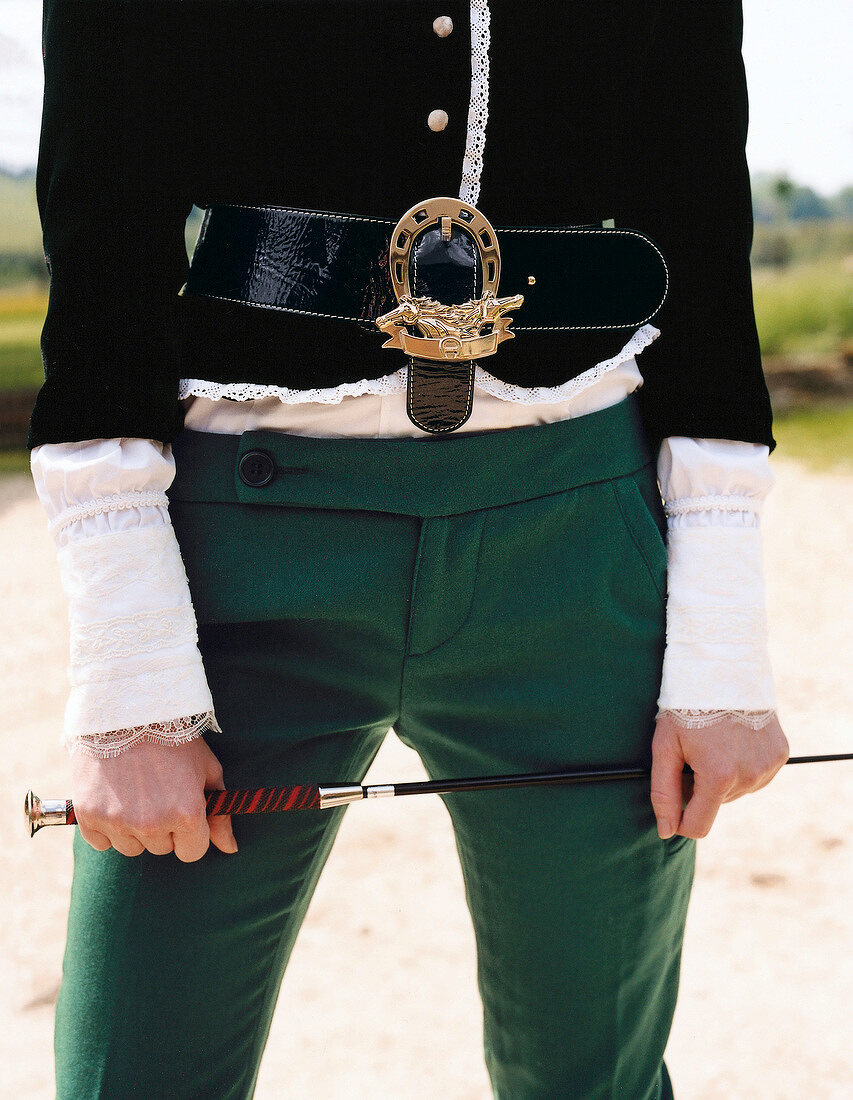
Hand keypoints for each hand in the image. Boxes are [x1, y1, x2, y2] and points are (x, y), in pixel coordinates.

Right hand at [71, 736, 237, 859]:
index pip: (192, 852)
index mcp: (186, 814)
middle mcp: (152, 824)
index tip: (183, 809)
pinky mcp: (89, 816)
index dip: (190, 831)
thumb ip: (220, 812)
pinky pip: (101, 843)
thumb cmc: (175, 738)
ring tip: (135, 791)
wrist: (127, 711)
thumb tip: (230, 848)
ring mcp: (118, 822)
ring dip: (134, 829)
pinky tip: (114, 797)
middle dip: (164, 826)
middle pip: (161, 849)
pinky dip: (106, 827)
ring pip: (131, 848)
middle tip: (158, 791)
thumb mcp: (207, 769)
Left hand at [650, 712, 789, 838]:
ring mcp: (768, 766)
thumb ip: (663, 792)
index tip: (674, 805)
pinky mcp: (780, 754)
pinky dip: (742, 766)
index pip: (699, 825)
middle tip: (692, 754)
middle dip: (700, 788)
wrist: (724, 670)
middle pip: (716, 804)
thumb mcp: (665, 746)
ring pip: (736, 791)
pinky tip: (733, 741)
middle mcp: (749, 776)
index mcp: (718, 776)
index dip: (681, 820)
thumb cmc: (688, 708)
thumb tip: (667, 831)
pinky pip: (756, 775)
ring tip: (713, 744)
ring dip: (722, 777)